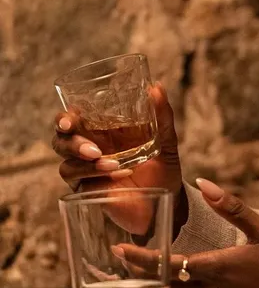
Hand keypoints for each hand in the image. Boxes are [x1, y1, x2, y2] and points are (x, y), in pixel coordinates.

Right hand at [53, 83, 185, 233]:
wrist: (168, 200)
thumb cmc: (164, 168)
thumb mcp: (166, 140)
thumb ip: (161, 115)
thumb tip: (156, 86)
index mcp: (105, 132)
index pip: (76, 118)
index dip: (66, 116)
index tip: (72, 116)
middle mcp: (92, 147)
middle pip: (62, 137)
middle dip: (69, 138)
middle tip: (89, 145)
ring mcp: (87, 168)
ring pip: (65, 159)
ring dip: (84, 158)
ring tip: (112, 162)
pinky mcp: (87, 188)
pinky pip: (77, 178)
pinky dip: (93, 173)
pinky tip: (118, 172)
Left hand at [115, 178, 258, 287]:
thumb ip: (231, 206)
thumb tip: (205, 183)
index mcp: (217, 267)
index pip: (166, 264)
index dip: (139, 259)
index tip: (119, 251)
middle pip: (164, 286)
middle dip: (142, 274)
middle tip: (122, 264)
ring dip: (167, 286)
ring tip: (155, 273)